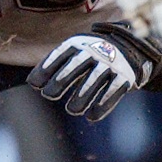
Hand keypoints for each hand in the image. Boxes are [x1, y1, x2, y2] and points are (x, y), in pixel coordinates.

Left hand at [27, 22, 161, 121]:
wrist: (128, 47)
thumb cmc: (89, 54)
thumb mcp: (72, 51)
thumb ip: (53, 64)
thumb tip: (33, 82)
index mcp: (78, 44)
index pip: (60, 54)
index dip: (46, 68)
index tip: (34, 84)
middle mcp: (94, 51)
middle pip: (76, 65)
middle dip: (61, 80)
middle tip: (48, 95)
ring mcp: (110, 62)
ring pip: (94, 79)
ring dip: (82, 96)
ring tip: (71, 110)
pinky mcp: (124, 75)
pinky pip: (113, 90)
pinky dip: (103, 104)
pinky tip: (91, 117)